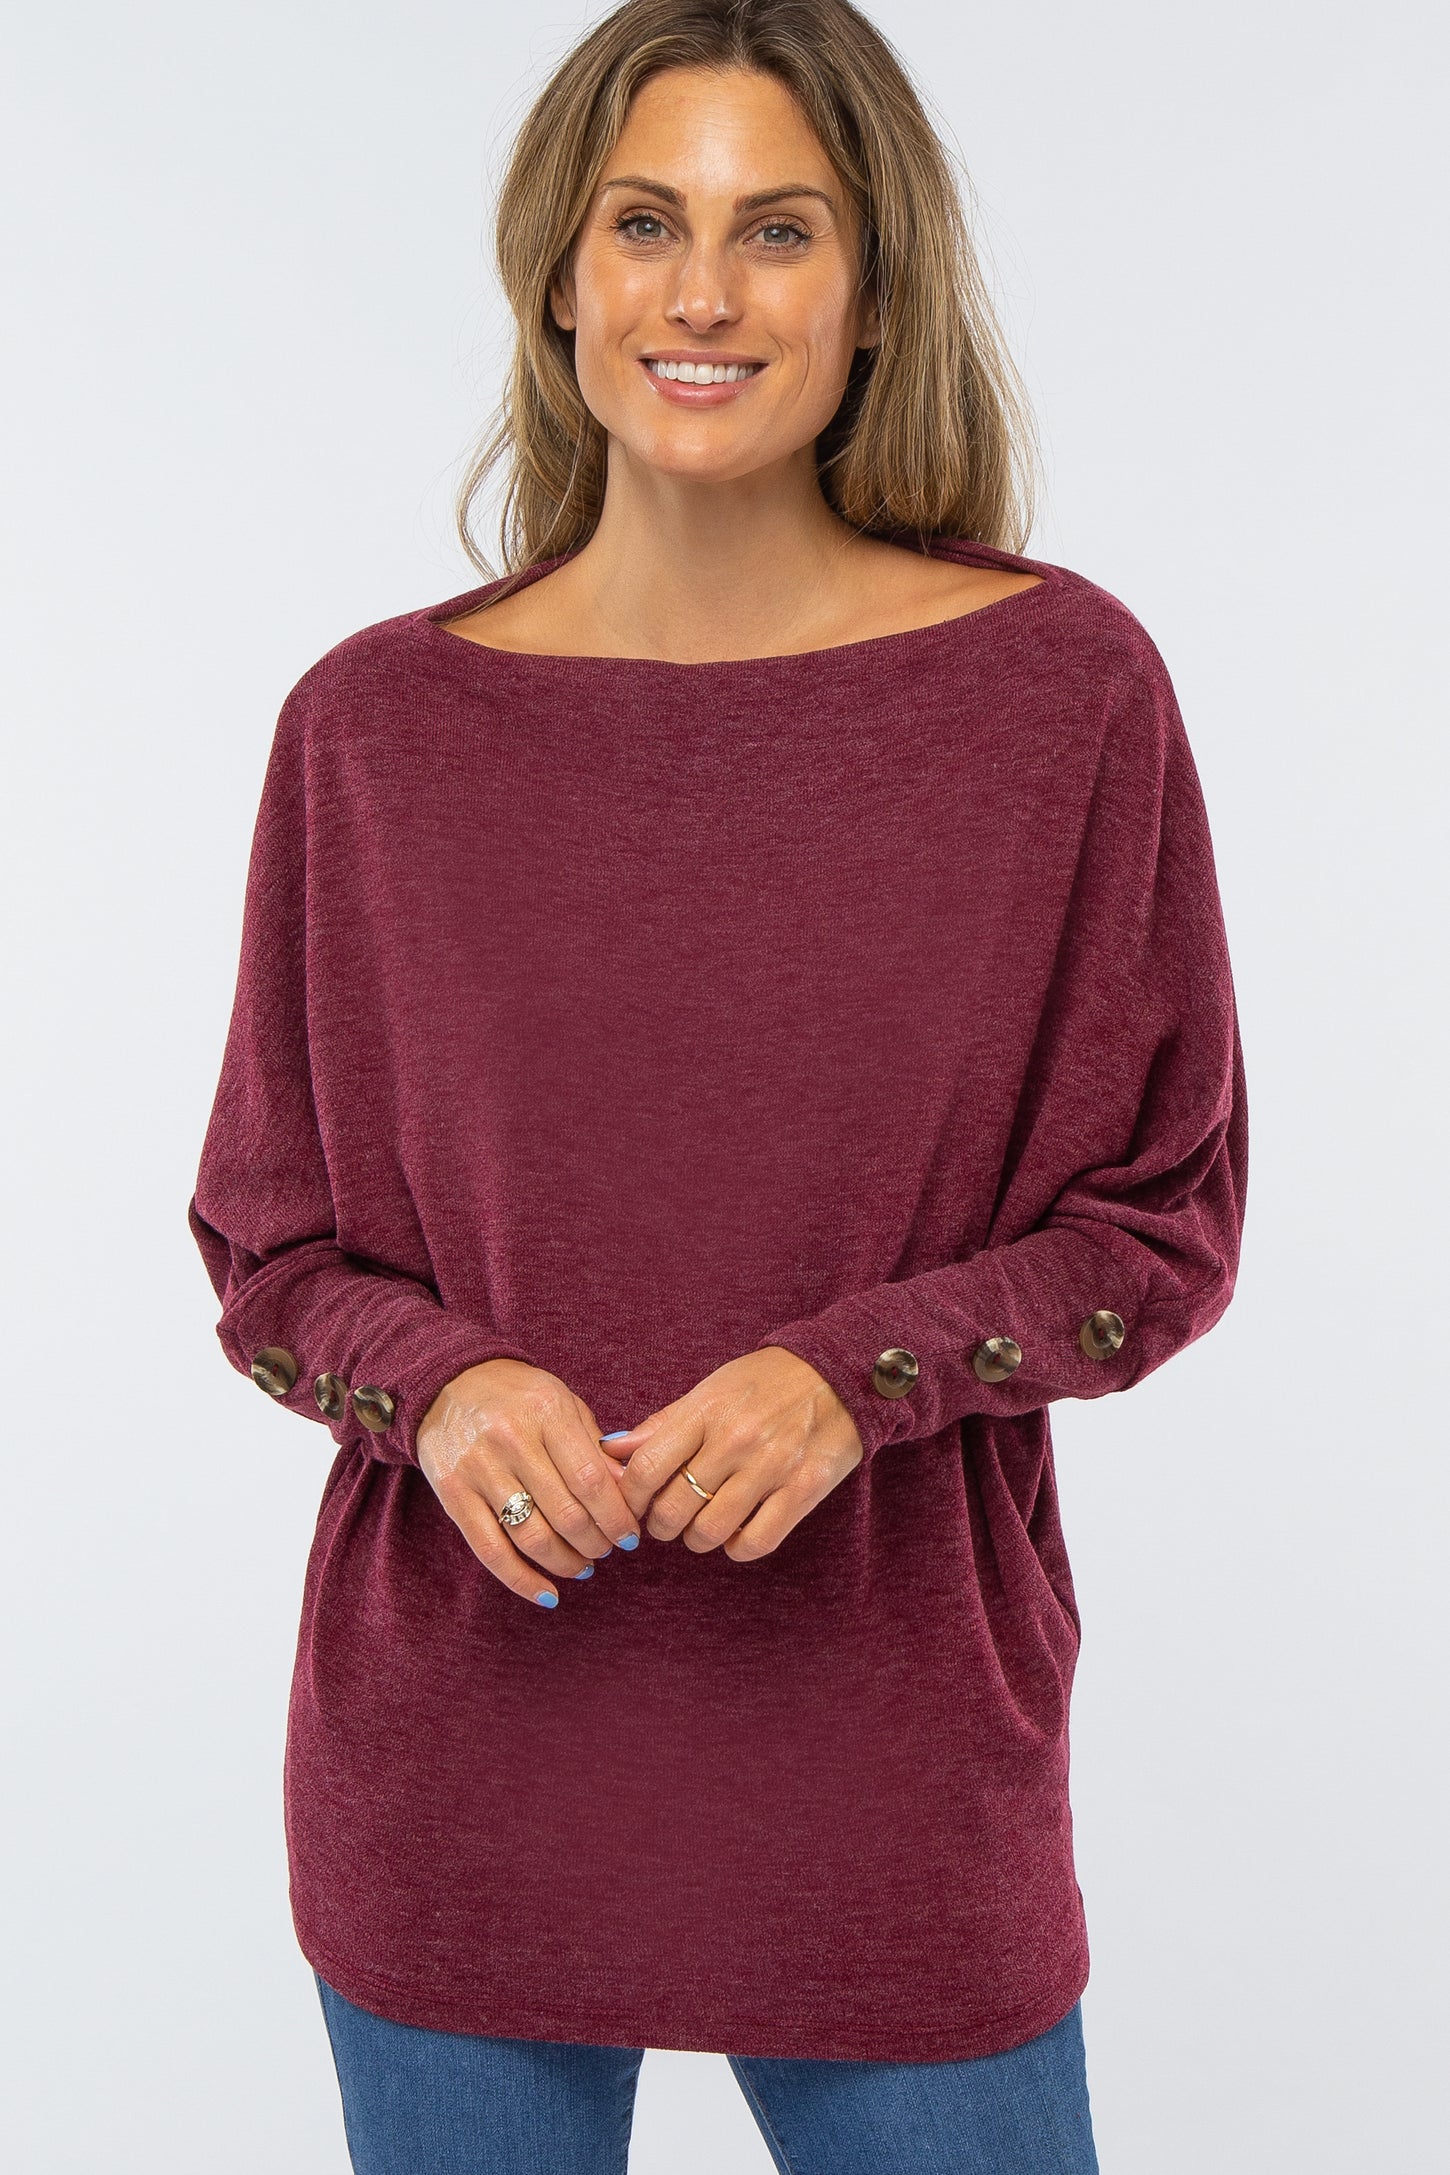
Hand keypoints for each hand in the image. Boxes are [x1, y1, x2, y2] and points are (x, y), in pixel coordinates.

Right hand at [416, 1359, 639, 1606]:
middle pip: (565, 1514)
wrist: (449, 1383)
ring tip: (583, 1566)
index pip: (591, 1480)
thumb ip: (595, 1448)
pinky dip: (522, 1580)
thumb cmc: (519, 1396)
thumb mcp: (563, 1404)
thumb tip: (628, 1495)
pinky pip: (490, 1550)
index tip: (630, 1535)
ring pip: (531, 1537)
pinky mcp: (453, 1495)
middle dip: (596, 1543)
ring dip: (566, 1563)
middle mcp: (510, 1440)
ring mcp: (478, 1469)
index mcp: (546, 1413)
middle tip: (608, 1549)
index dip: (616, 1516)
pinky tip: (548, 1594)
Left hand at [605, 1347, 863, 1560]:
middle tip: (668, 1519)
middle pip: (674, 1508)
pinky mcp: (804, 1490)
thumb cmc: (766, 1382)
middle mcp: (736, 1439)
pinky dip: (737, 1548)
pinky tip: (737, 1532)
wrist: (839, 1372)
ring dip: (696, 1539)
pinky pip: (756, 1542)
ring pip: (710, 1531)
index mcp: (707, 1411)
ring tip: (700, 1527)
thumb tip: (613, 1450)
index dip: (630, 1497)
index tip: (634, 1504)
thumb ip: (664, 1424)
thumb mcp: (711, 1390)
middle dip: (661, 1524)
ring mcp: (772, 1466)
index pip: (647, 1469)